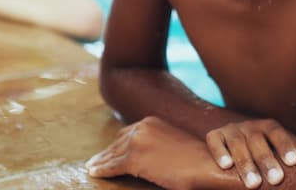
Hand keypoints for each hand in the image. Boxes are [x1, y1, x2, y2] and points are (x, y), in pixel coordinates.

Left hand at [86, 116, 213, 189]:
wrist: (204, 164)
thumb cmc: (194, 158)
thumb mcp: (173, 142)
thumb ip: (158, 143)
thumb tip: (149, 154)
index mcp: (151, 122)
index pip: (127, 133)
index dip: (116, 144)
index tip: (108, 151)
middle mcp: (141, 127)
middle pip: (117, 143)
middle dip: (106, 153)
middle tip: (94, 161)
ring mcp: (136, 142)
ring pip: (112, 155)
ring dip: (101, 162)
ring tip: (92, 168)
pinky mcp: (133, 159)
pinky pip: (113, 166)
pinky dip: (102, 170)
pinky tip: (94, 173)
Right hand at [206, 119, 295, 187]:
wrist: (237, 139)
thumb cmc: (267, 152)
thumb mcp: (281, 151)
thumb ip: (295, 157)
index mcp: (268, 127)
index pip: (277, 133)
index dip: (285, 145)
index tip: (293, 162)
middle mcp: (249, 126)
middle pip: (257, 140)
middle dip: (266, 160)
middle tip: (275, 179)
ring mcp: (231, 129)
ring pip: (237, 143)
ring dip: (245, 162)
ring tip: (253, 183)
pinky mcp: (215, 135)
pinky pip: (215, 140)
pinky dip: (219, 151)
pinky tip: (226, 165)